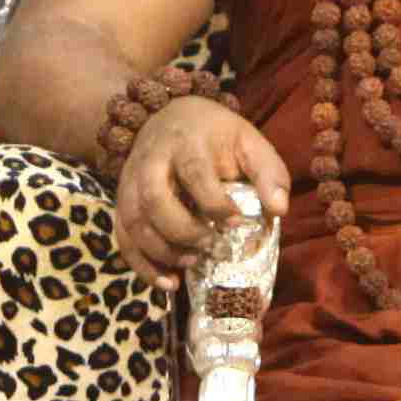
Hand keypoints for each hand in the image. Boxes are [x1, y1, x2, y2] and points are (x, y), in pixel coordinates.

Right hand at [111, 94, 287, 279]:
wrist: (169, 117)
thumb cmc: (216, 136)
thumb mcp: (248, 142)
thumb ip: (268, 172)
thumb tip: (279, 210)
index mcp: (187, 142)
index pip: (195, 174)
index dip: (215, 204)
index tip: (238, 223)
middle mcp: (152, 160)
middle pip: (155, 199)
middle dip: (183, 231)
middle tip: (210, 246)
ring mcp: (131, 182)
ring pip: (134, 222)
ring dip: (162, 252)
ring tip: (192, 262)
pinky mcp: (122, 201)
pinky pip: (123, 237)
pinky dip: (142, 265)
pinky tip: (168, 283)